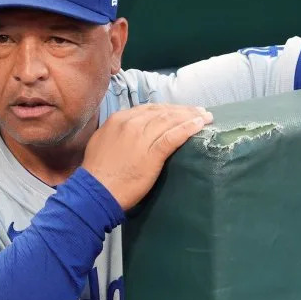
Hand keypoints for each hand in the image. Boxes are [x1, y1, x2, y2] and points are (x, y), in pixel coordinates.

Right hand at [82, 104, 212, 209]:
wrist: (95, 191)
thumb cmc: (98, 171)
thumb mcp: (103, 142)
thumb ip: (118, 132)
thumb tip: (131, 130)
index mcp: (119, 119)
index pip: (149, 108)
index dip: (168, 108)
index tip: (181, 110)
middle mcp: (130, 123)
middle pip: (163, 112)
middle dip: (183, 110)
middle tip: (199, 111)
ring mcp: (141, 137)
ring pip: (170, 121)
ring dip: (190, 117)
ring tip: (205, 117)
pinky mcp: (151, 154)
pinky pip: (173, 136)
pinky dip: (188, 129)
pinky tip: (199, 125)